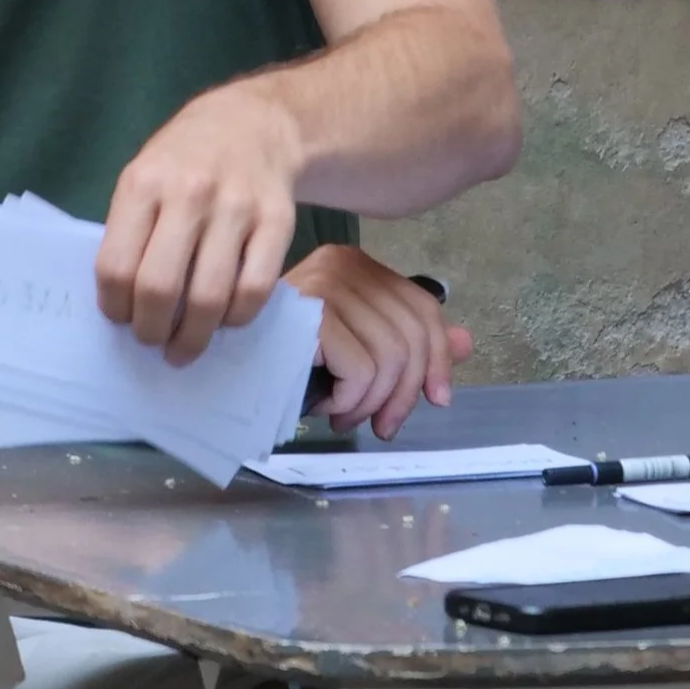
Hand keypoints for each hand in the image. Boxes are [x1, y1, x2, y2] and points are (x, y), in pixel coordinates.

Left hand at [96, 81, 302, 363]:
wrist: (256, 123)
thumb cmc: (186, 160)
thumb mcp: (144, 176)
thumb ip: (131, 231)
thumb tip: (123, 303)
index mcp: (144, 183)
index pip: (116, 266)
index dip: (114, 307)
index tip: (120, 319)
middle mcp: (190, 194)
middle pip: (159, 288)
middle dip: (151, 331)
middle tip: (152, 340)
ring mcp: (237, 208)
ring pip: (209, 298)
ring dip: (192, 337)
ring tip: (183, 346)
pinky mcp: (278, 222)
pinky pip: (254, 291)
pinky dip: (235, 319)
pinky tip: (224, 320)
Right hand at [290, 242, 472, 440]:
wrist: (223, 365)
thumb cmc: (282, 358)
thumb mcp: (355, 345)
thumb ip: (409, 340)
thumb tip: (466, 343)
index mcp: (356, 264)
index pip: (424, 308)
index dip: (438, 360)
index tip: (437, 401)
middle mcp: (342, 263)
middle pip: (413, 336)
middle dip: (405, 394)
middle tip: (381, 425)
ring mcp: (324, 285)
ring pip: (391, 359)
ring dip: (371, 403)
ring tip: (344, 413)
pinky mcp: (309, 316)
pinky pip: (362, 370)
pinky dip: (351, 400)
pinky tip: (325, 404)